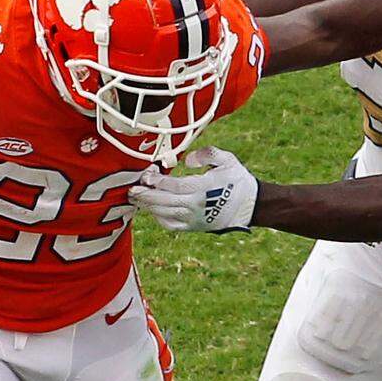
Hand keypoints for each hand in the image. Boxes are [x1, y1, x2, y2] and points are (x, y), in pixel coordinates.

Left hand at [128, 147, 257, 232]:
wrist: (249, 206)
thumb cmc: (236, 180)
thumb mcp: (227, 159)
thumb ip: (207, 154)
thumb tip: (188, 161)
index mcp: (204, 188)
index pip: (175, 186)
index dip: (158, 181)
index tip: (147, 175)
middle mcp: (196, 205)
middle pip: (165, 202)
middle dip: (146, 196)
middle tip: (132, 190)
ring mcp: (193, 218)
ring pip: (165, 214)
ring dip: (148, 206)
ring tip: (136, 198)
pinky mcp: (193, 227)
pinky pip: (171, 225)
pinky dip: (159, 218)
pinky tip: (152, 209)